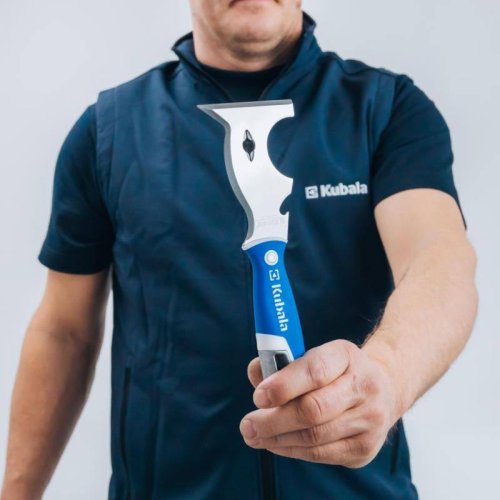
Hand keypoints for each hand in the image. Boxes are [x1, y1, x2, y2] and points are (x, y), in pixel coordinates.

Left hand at [240, 339, 401, 466]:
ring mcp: (369, 419)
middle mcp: (364, 386)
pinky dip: (292, 450)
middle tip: (247, 425)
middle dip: (273, 420)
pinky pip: (321, 454)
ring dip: (277, 439)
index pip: (314, 371)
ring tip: (254, 436)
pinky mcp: (365, 447)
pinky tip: (275, 444)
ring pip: (314, 436)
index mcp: (345, 355)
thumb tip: (256, 373)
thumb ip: (281, 363)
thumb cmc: (336, 371)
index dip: (282, 386)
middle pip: (313, 410)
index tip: (258, 397)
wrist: (384, 388)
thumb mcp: (314, 355)